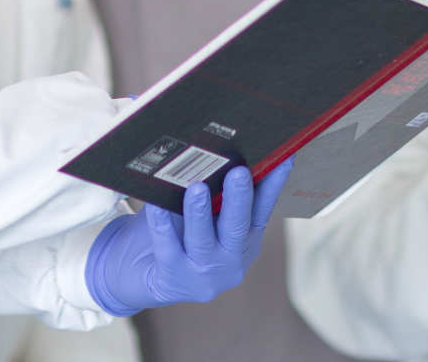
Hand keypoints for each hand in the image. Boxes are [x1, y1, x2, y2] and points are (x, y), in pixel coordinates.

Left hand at [84, 159, 294, 315]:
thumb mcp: (205, 217)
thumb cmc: (178, 235)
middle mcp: (230, 260)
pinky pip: (167, 247)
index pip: (262, 209)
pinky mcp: (173, 278)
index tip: (283, 158)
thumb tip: (217, 150)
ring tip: (197, 188)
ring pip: (202, 240)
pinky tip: (156, 205)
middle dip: (239, 198)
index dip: (273, 184)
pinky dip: (162, 224)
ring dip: (200, 212)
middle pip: (237, 226)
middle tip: (239, 172)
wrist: (144, 277)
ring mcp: (203, 273)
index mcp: (245, 240)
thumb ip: (215, 195)